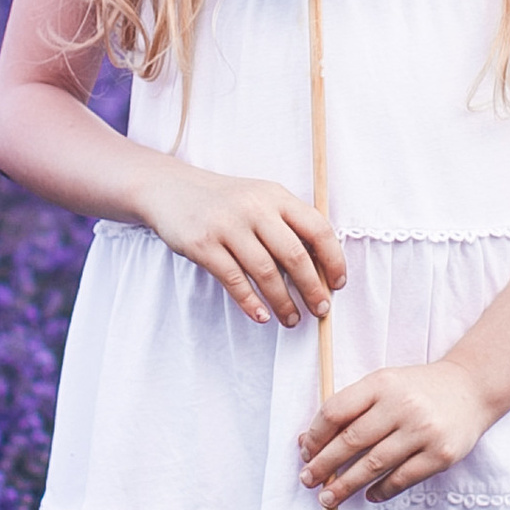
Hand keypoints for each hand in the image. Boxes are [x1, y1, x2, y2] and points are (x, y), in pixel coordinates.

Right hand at [136, 159, 345, 327]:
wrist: (172, 189)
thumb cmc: (226, 202)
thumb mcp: (260, 200)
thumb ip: (287, 225)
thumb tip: (321, 268)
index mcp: (276, 196)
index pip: (317, 228)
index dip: (333, 259)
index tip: (338, 284)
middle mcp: (255, 208)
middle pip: (294, 255)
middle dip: (312, 288)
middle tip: (321, 309)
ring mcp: (227, 226)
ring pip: (265, 272)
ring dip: (284, 302)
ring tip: (292, 320)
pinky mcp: (203, 244)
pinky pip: (234, 280)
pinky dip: (251, 302)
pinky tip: (262, 316)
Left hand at [301, 360, 493, 503]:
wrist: (472, 388)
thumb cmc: (418, 389)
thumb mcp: (384, 385)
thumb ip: (351, 408)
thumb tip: (310, 442)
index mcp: (382, 383)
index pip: (336, 411)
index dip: (315, 435)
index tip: (305, 452)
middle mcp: (402, 406)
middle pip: (351, 441)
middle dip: (324, 465)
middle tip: (308, 480)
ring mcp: (423, 432)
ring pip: (373, 465)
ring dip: (346, 485)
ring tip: (329, 497)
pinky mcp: (440, 455)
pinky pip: (401, 479)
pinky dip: (381, 490)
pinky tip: (368, 495)